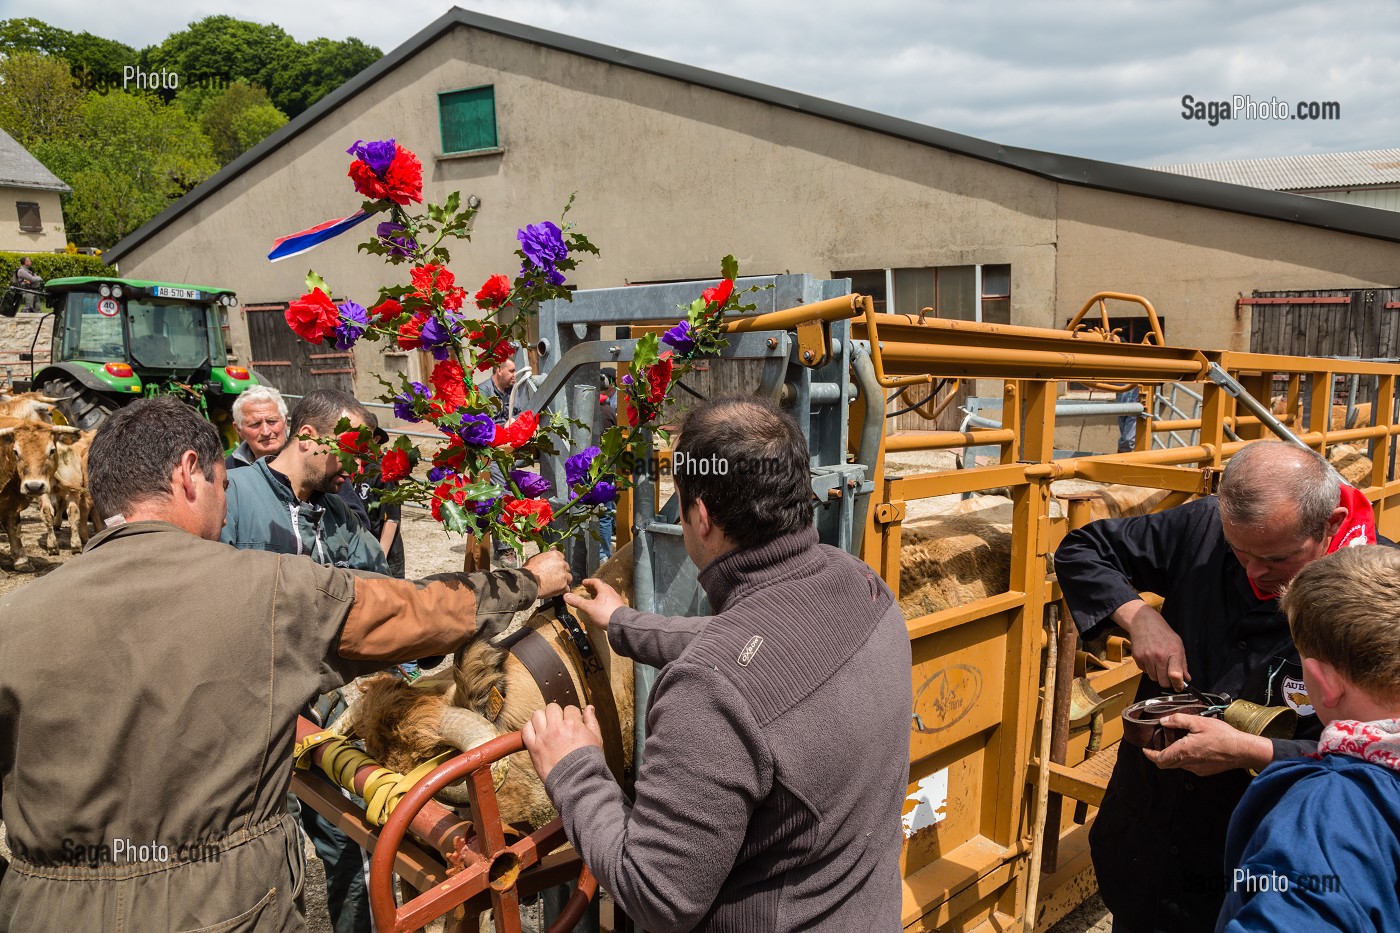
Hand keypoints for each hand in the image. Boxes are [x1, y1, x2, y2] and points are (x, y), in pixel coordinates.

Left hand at [522, 702, 602, 781]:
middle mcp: (556, 728)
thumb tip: (589, 708)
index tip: (571, 722)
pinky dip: (529, 728)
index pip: (570, 708)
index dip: (572, 715)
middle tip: (559, 724)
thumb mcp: (596, 739)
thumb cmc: (587, 762)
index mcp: (573, 724)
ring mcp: (543, 737)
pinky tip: (536, 733)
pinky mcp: (533, 747)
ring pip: (537, 715)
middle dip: (556, 714)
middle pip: (552, 708)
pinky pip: (526, 729)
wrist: (576, 781)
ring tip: (546, 727)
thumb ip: (591, 721)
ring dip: (542, 719)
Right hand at [523, 550, 570, 598]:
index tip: (555, 567)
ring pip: (568, 578)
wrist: (528, 581)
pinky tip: (557, 591)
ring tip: (555, 584)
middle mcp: (561, 564)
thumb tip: (553, 548)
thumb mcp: (536, 557)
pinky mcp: (563, 585)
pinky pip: (566, 588)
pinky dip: (563, 590)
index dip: (558, 563)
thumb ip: (547, 554)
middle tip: (554, 576)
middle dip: (562, 572)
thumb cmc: (529, 570)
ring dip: (564, 580)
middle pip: (566, 567)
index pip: (562, 557)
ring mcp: (563, 575)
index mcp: (555, 555)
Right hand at [564, 578, 625, 630]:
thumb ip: (578, 601)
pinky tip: (601, 608)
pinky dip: (603, 602)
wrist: (621, 624)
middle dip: (594, 588)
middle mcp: (612, 593)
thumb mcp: (588, 607)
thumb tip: (566, 596)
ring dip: (599, 595)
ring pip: (606, 595)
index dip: (589, 582)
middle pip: (602, 587)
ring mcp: (616, 600)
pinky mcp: (618, 608)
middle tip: (587, 590)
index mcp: (605, 590)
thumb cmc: (605, 613)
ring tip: (593, 598)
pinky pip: (610, 601)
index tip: (584, 583)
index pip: (596, 582)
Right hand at [1114, 599, 1189, 689]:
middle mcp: (1159, 656)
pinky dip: (1148, 669)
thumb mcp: (1178, 645)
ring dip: (1157, 675)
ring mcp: (1147, 657)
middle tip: (1169, 676)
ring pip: (1154, 678)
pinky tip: (1150, 659)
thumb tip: (1186, 678)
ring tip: (1158, 663)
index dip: (1178, 685)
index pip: (1175, 675)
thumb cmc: (1162, 633)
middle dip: (1168, 682)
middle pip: (1163, 682)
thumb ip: (1183, 664)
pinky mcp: (1137, 658)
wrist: (1143, 622)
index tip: (1179, 687)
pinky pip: (1145, 671)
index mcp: (1172, 652)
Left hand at [1142, 714, 1273, 774]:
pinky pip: (1190, 766)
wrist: (1243, 750)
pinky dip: (1186, 758)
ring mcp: (1197, 769)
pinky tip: (1193, 747)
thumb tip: (1164, 721)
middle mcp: (1188, 764)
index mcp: (1183, 752)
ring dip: (1174, 756)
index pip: (1159, 759)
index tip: (1145, 749)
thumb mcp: (1198, 722)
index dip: (1150, 754)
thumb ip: (1178, 720)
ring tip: (1177, 742)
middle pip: (1166, 764)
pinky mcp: (1205, 771)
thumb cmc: (1222, 736)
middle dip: (1159, 755)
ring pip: (1178, 765)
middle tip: (1158, 744)